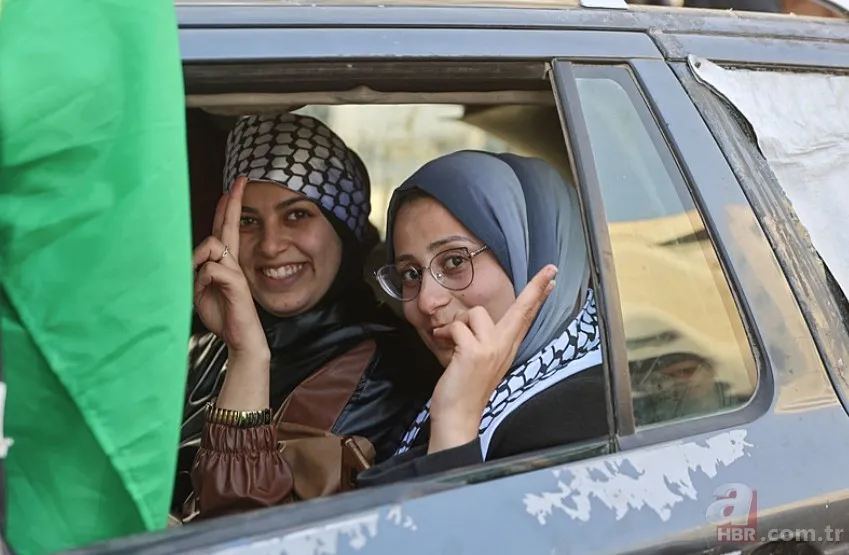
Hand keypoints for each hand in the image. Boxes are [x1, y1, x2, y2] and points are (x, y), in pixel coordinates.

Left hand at [193, 177, 265, 355]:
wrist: (240, 338)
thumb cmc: (222, 315)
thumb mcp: (200, 290)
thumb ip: (199, 271)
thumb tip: (199, 259)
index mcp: (224, 263)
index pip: (224, 230)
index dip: (227, 209)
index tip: (231, 189)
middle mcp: (232, 262)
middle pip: (229, 226)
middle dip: (234, 202)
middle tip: (240, 181)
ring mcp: (236, 271)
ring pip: (212, 245)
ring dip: (198, 260)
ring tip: (199, 282)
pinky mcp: (236, 282)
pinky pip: (211, 269)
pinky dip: (202, 279)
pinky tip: (205, 291)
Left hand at [427, 264, 557, 453]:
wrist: (457, 416)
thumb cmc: (464, 390)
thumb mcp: (480, 362)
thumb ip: (483, 341)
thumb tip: (474, 322)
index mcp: (506, 349)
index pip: (525, 317)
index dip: (537, 296)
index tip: (550, 278)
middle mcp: (504, 347)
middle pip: (522, 309)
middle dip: (536, 287)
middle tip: (550, 270)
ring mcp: (491, 349)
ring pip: (475, 314)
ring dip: (457, 325)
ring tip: (450, 340)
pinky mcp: (474, 352)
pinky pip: (457, 327)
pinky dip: (444, 334)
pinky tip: (442, 344)